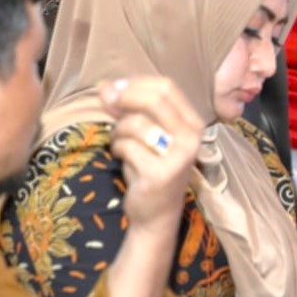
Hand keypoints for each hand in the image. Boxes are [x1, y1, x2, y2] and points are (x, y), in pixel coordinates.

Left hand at [98, 77, 204, 232]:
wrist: (156, 213)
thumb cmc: (150, 167)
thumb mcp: (142, 133)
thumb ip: (126, 108)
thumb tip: (104, 87)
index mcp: (192, 122)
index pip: (166, 87)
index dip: (136, 83)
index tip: (114, 89)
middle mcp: (192, 137)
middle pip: (156, 99)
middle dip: (125, 98)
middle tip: (107, 103)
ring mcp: (179, 156)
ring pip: (137, 123)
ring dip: (118, 130)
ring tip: (119, 142)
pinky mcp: (160, 174)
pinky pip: (128, 146)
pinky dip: (117, 149)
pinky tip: (122, 158)